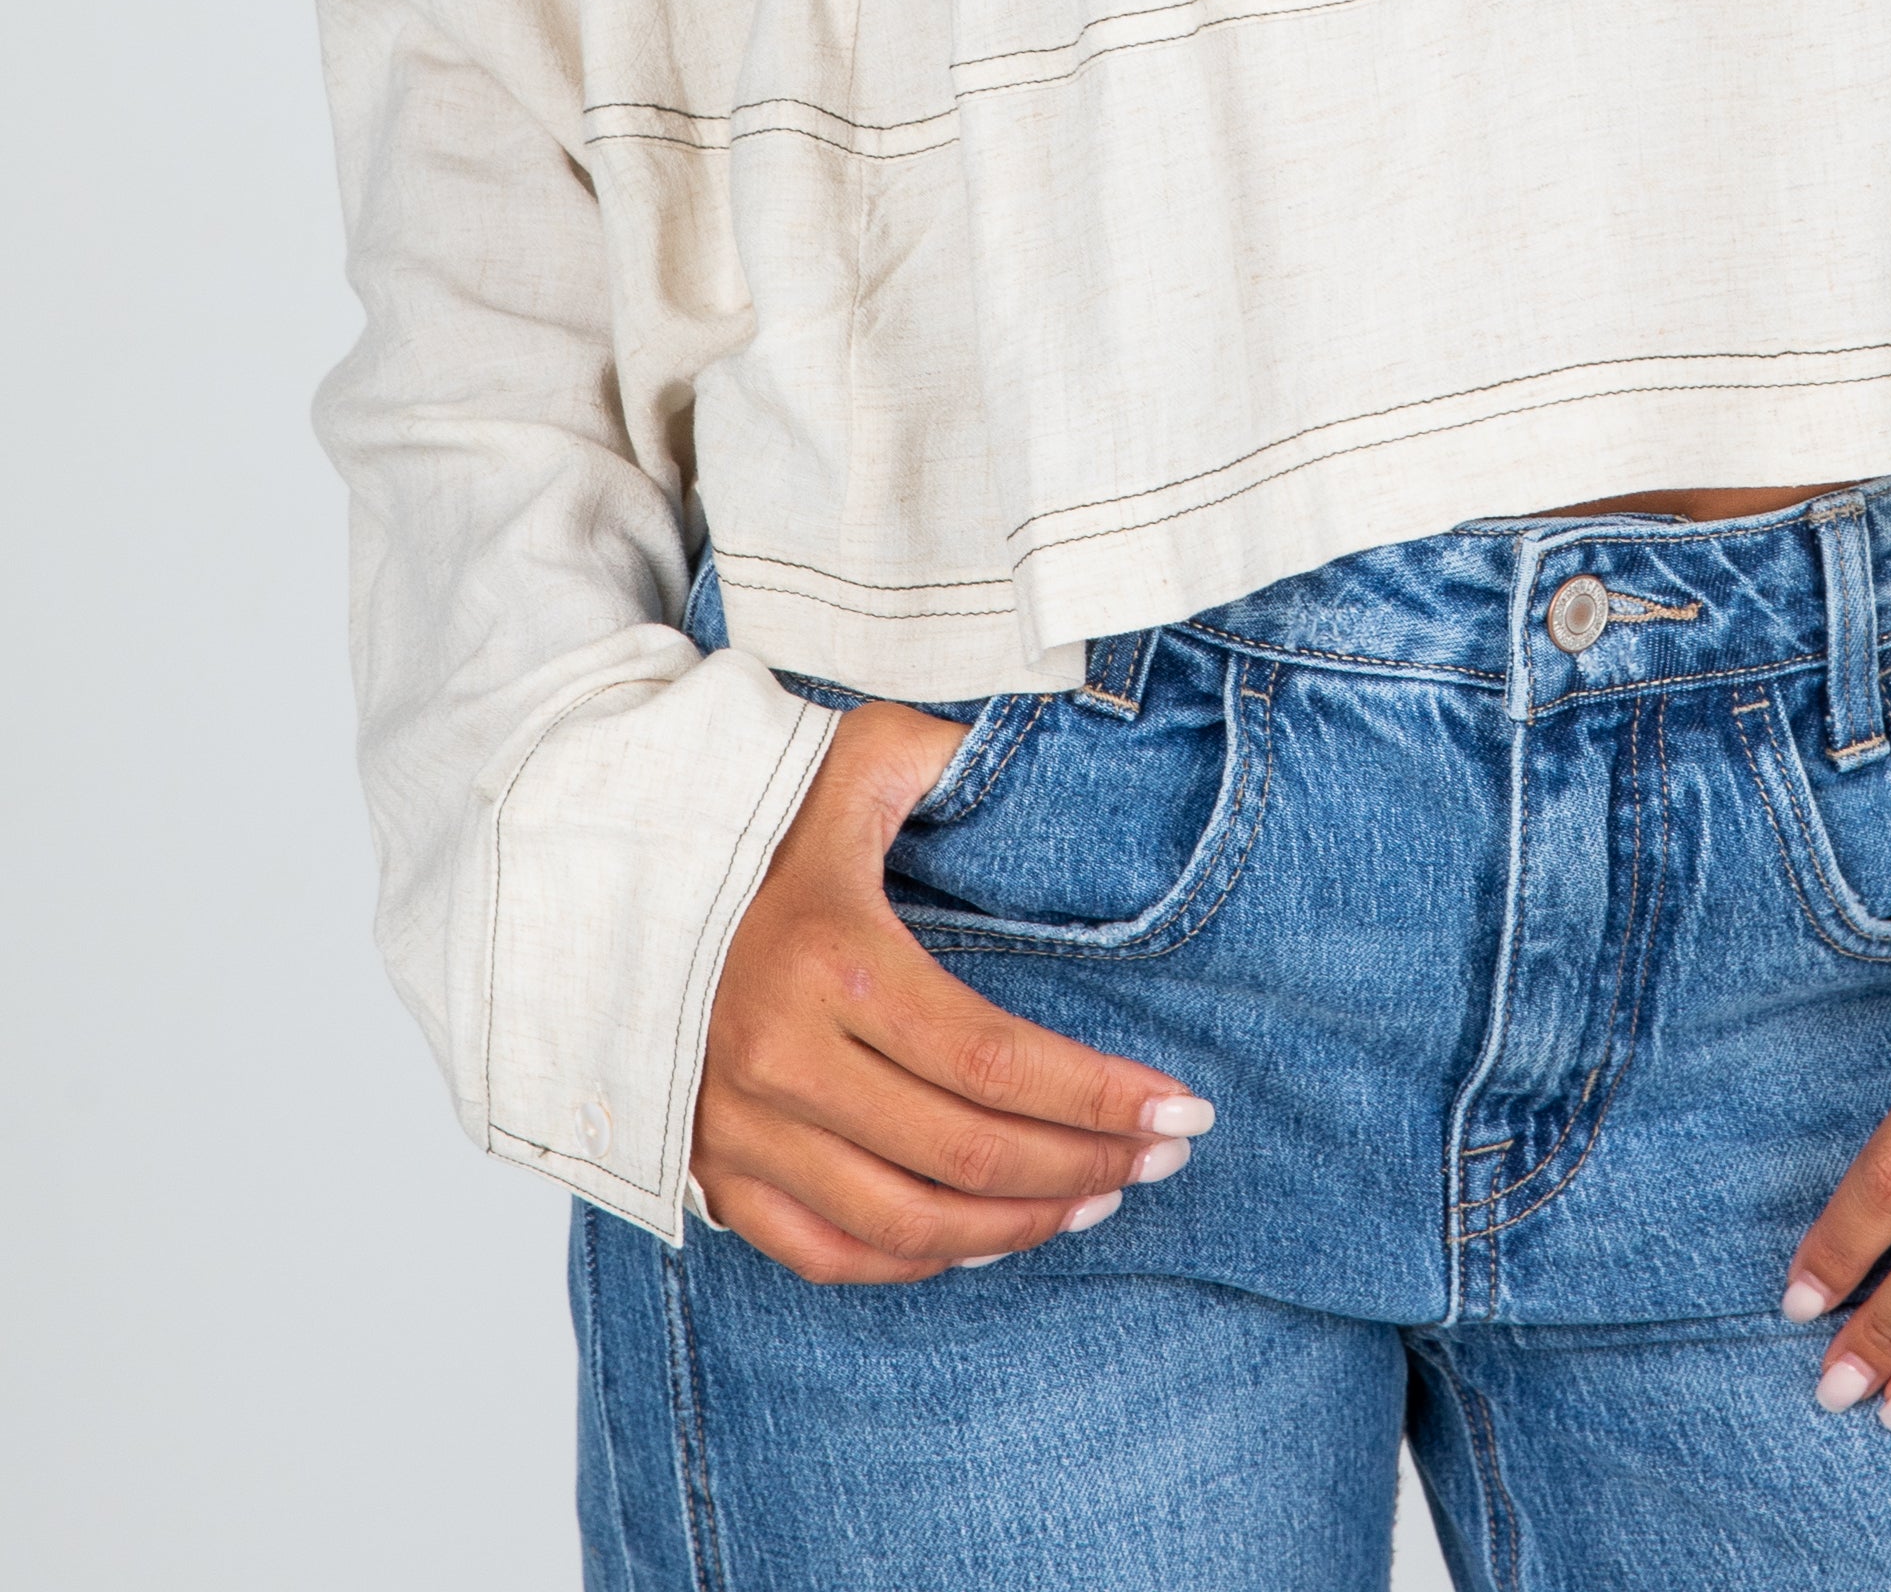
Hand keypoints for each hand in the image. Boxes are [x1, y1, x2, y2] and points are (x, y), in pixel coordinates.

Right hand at [693, 701, 1216, 1283]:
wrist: (595, 870)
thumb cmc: (744, 810)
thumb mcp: (849, 757)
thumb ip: (948, 753)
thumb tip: (1051, 742)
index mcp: (835, 963)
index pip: (997, 1063)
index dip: (1100, 1098)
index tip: (1183, 1112)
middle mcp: (785, 1061)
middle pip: (966, 1152)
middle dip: (1085, 1163)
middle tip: (1162, 1159)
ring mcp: (742, 1129)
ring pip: (907, 1222)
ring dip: (1018, 1224)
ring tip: (1097, 1200)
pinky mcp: (710, 1171)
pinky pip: (828, 1254)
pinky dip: (917, 1260)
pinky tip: (986, 1237)